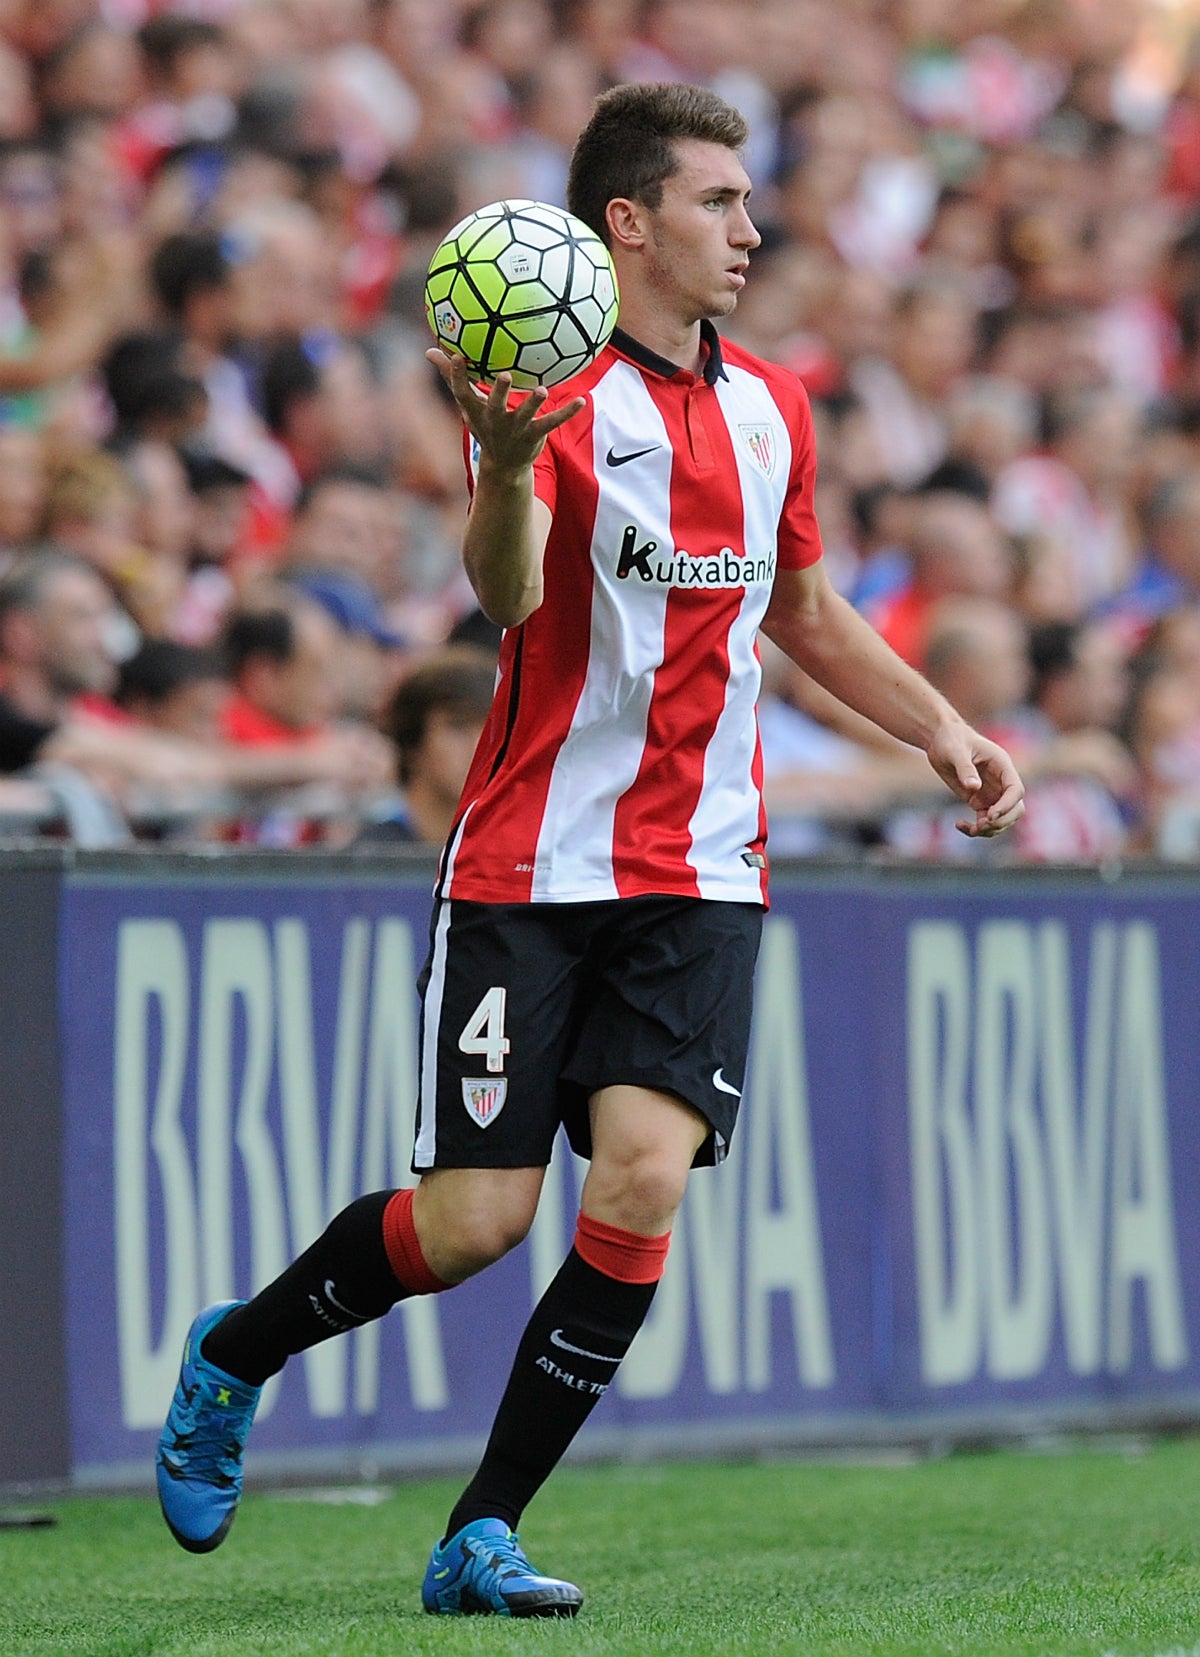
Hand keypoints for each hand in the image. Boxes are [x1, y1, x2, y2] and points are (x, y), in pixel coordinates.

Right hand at [425, 347, 584, 471]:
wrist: (504, 466)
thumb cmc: (485, 425)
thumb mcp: (468, 404)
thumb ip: (452, 377)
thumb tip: (429, 352)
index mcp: (477, 411)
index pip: (463, 393)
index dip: (458, 376)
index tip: (456, 355)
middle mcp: (495, 421)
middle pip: (495, 406)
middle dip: (499, 393)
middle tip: (504, 375)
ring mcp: (515, 430)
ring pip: (525, 415)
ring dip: (534, 404)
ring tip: (543, 390)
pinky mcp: (535, 436)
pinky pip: (552, 422)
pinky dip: (567, 412)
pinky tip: (582, 401)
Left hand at [927, 720, 1025, 837]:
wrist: (939, 740)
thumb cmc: (950, 739)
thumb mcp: (955, 751)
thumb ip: (965, 769)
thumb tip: (974, 788)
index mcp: (1002, 765)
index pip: (1016, 790)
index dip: (1007, 805)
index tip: (990, 816)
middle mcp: (1001, 781)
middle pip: (1016, 809)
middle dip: (1002, 821)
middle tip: (981, 825)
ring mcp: (992, 793)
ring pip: (1003, 819)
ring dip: (990, 829)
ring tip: (971, 829)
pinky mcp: (979, 801)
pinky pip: (985, 821)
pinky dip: (976, 829)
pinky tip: (959, 825)